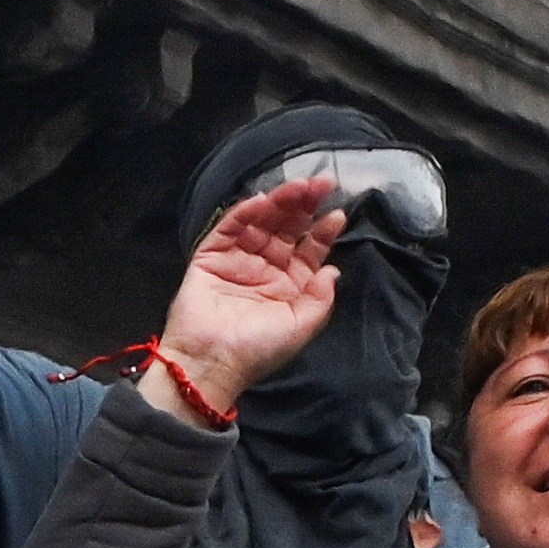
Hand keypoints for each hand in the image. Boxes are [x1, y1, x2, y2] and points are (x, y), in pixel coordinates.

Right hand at [143, 174, 350, 421]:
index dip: (323, 232)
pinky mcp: (210, 256)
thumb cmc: (258, 350)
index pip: (309, 250)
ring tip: (297, 187)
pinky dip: (244, 213)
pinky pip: (228, 228)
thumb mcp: (301, 327)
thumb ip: (321, 298)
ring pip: (261, 222)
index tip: (337, 214)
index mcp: (288, 286)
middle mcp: (265, 269)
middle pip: (287, 229)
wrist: (211, 362)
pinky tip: (262, 201)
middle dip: (304, 207)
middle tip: (320, 185)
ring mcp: (237, 260)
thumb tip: (333, 269)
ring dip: (279, 203)